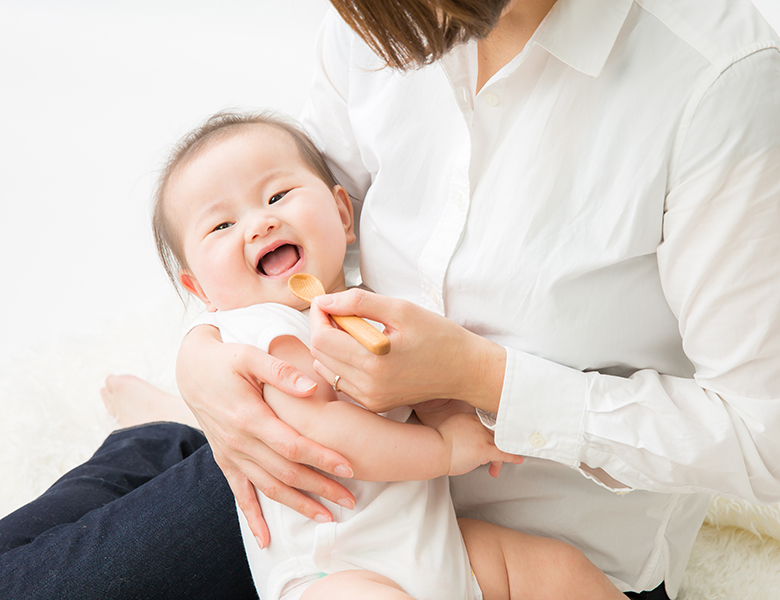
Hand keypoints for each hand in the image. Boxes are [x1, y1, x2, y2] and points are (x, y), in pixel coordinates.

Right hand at [176, 325, 355, 546]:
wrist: (191, 370)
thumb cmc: (226, 359)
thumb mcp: (252, 356)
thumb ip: (282, 373)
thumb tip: (313, 388)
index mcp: (250, 417)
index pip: (294, 446)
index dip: (322, 458)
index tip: (350, 467)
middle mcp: (239, 442)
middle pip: (286, 473)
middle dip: (320, 488)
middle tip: (350, 500)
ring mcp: (231, 454)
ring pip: (268, 488)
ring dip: (297, 505)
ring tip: (326, 518)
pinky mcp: (225, 460)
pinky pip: (239, 494)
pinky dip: (252, 518)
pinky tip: (265, 539)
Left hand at [309, 289, 505, 413]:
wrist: (464, 370)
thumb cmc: (438, 336)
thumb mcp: (401, 309)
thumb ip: (359, 302)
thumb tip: (325, 301)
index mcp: (374, 362)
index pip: (322, 338)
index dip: (319, 315)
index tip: (326, 301)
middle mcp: (368, 386)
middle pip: (319, 354)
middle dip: (323, 328)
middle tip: (342, 312)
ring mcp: (370, 399)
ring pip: (326, 368)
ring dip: (330, 346)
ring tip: (353, 331)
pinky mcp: (373, 404)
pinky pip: (341, 381)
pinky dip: (341, 363)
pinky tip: (360, 350)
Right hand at [436, 412, 522, 476]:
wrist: (433, 451)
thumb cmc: (436, 446)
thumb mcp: (449, 428)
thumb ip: (462, 429)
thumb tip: (468, 439)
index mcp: (468, 418)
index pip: (486, 424)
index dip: (490, 435)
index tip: (492, 439)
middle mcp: (477, 424)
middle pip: (494, 434)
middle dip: (494, 447)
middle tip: (492, 457)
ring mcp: (481, 436)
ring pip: (498, 444)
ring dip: (499, 457)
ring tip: (496, 467)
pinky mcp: (483, 450)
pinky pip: (503, 454)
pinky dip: (512, 457)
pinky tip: (518, 459)